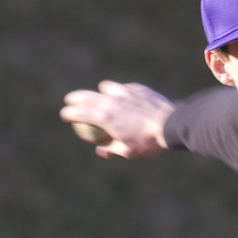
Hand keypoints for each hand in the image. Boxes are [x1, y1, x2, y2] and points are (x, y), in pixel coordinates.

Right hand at [60, 81, 174, 158]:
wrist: (171, 125)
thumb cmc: (148, 142)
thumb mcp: (128, 151)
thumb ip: (111, 149)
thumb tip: (100, 151)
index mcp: (105, 117)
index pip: (78, 113)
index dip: (68, 113)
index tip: (65, 115)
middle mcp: (111, 101)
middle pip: (85, 95)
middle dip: (74, 98)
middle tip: (71, 101)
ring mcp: (125, 92)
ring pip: (106, 87)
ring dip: (100, 91)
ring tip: (101, 96)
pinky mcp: (138, 89)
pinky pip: (124, 88)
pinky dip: (121, 92)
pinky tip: (125, 98)